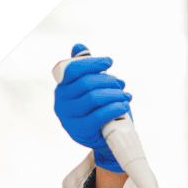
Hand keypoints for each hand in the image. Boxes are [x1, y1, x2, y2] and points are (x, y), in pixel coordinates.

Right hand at [54, 43, 131, 170]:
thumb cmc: (99, 110)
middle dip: (108, 81)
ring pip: (94, 98)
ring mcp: (69, 117)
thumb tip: (79, 47)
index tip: (110, 62)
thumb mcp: (92, 89)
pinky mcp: (80, 130)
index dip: (92, 63)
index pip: (72, 69)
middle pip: (86, 83)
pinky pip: (99, 115)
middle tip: (122, 85)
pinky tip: (124, 105)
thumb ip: (85, 69)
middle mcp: (61, 101)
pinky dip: (115, 108)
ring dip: (114, 94)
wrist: (105, 140)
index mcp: (62, 87)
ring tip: (126, 96)